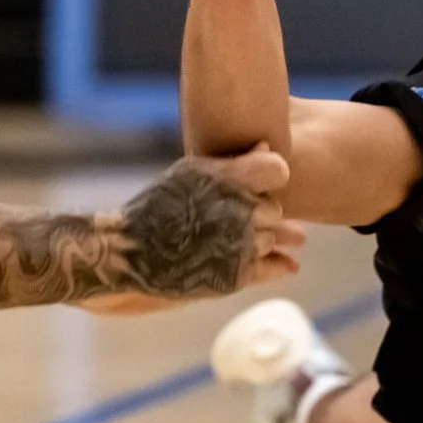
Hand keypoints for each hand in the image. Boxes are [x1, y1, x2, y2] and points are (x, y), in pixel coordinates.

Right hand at [113, 145, 304, 305]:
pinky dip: (279, 265)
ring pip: (270, 239)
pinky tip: (289, 264)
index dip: (269, 175)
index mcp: (229, 180)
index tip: (257, 181)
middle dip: (258, 211)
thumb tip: (266, 146)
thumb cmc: (157, 206)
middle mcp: (242, 212)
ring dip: (261, 238)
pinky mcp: (237, 276)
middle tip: (235, 215)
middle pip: (273, 208)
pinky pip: (271, 269)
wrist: (133, 253)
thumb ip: (233, 163)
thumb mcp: (189, 173)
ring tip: (240, 238)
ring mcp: (242, 247)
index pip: (278, 170)